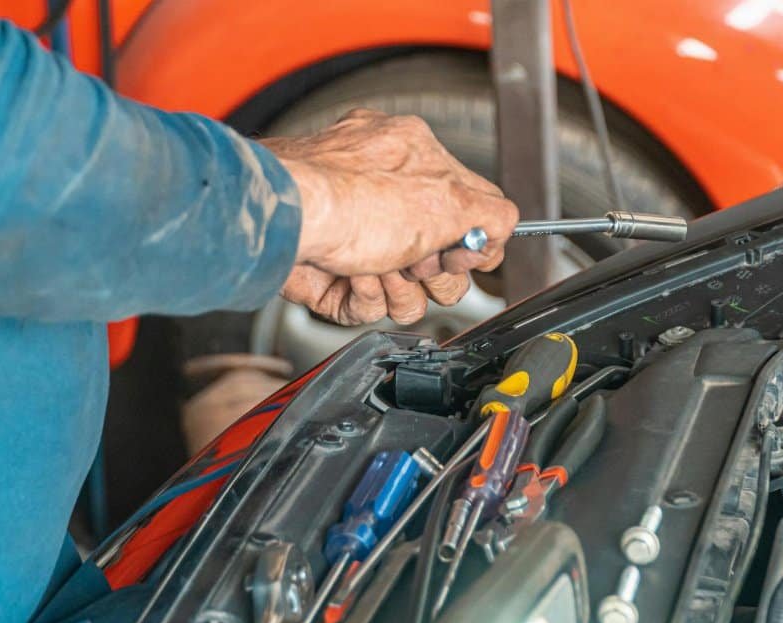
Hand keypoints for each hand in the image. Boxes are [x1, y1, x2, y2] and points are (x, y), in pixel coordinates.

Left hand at [262, 109, 516, 324]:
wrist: (281, 224)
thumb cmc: (345, 195)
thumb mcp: (446, 198)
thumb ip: (490, 213)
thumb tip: (501, 228)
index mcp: (413, 158)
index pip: (470, 211)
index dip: (471, 244)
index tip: (460, 253)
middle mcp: (383, 194)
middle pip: (442, 260)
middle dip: (434, 272)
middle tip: (416, 260)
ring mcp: (355, 235)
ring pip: (407, 291)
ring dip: (399, 288)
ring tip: (377, 266)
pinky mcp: (330, 273)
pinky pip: (367, 305)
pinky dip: (363, 297)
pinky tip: (350, 275)